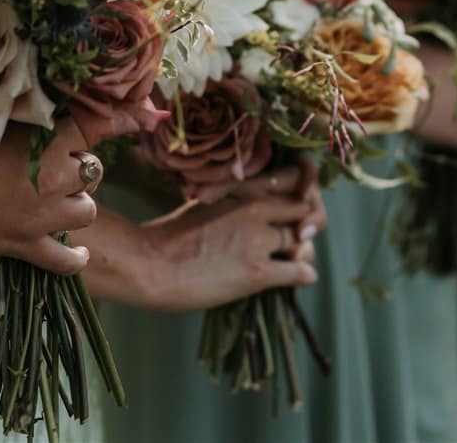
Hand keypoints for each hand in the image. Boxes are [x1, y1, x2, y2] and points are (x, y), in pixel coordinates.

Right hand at [0, 115, 99, 273]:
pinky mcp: (23, 245)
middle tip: (57, 166)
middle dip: (80, 167)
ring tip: (61, 200)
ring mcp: (39, 214)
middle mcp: (48, 176)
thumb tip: (37, 116)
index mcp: (40, 139)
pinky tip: (80, 252)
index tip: (110, 123)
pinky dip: (76, 258)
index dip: (97, 126)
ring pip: (87, 211)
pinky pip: (65, 261)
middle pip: (92, 170)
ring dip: (78, 205)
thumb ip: (19, 123)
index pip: (87, 128)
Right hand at [129, 176, 323, 311]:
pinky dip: (305, 273)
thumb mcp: (204, 205)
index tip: (299, 202)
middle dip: (307, 221)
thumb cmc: (168, 237)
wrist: (149, 265)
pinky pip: (300, 270)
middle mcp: (255, 211)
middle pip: (305, 210)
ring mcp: (258, 242)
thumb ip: (233, 203)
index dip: (303, 191)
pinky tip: (302, 277)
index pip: (294, 179)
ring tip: (295, 257)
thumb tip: (252, 209)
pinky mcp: (257, 273)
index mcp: (241, 191)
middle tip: (300, 234)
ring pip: (303, 242)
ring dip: (303, 251)